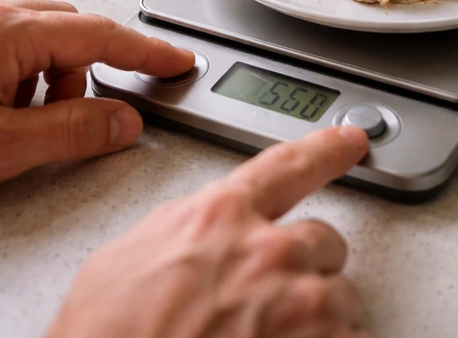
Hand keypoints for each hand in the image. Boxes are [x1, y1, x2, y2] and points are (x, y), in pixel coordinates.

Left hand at [0, 0, 193, 219]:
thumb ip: (70, 134)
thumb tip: (123, 121)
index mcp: (5, 34)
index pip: (101, 34)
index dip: (148, 51)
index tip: (179, 60)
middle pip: (68, 33)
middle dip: (87, 76)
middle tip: (83, 121)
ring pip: (31, 42)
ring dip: (45, 84)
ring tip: (15, 132)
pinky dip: (12, 81)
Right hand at [48, 126, 371, 337]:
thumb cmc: (106, 334)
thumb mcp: (128, 256)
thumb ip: (184, 228)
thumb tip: (201, 228)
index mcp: (220, 217)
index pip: (289, 165)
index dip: (326, 149)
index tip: (351, 140)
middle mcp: (266, 252)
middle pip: (325, 240)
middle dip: (305, 267)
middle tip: (273, 298)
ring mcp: (296, 305)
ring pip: (341, 298)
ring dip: (318, 319)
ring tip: (273, 336)